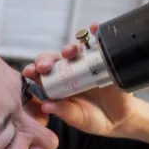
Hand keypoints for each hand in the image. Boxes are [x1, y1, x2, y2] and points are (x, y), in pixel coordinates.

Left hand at [23, 22, 140, 136]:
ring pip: (73, 50)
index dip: (33, 70)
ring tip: (70, 52)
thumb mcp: (78, 118)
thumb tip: (46, 106)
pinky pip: (98, 44)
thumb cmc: (93, 119)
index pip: (40, 74)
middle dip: (47, 59)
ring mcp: (84, 64)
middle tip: (45, 66)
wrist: (120, 120)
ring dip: (70, 48)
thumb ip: (64, 111)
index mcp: (56, 85)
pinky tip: (94, 29)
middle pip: (53, 59)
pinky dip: (95, 33)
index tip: (29, 71)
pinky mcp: (102, 59)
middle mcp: (67, 71)